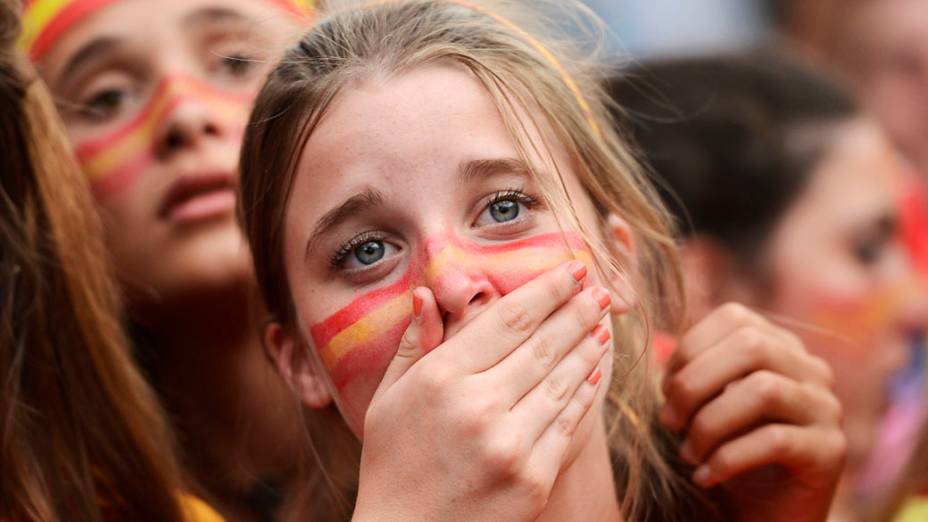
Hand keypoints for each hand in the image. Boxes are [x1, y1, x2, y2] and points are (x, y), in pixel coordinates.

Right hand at [352, 261, 611, 521]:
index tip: (574, 268)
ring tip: (602, 324)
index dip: (548, 289)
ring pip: (563, 380)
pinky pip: (568, 424)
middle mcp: (478, 405)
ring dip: (588, 347)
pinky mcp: (533, 478)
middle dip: (578, 310)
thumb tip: (427, 294)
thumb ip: (412, 344)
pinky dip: (584, 394)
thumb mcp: (387, 400)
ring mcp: (510, 444)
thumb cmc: (393, 464)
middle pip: (543, 344)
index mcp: (440, 379)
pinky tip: (593, 374)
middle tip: (601, 289)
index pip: (508, 319)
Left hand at [661, 303, 846, 521]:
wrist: (764, 516)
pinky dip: (728, 458)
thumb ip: (695, 372)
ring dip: (710, 423)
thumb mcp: (706, 405)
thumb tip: (658, 351)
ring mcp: (826, 409)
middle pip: (751, 345)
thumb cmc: (728, 454)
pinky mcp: (830, 451)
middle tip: (670, 422)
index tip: (665, 389)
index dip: (690, 348)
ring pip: (764, 390)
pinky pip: (775, 440)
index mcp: (780, 348)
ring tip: (687, 453)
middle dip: (696, 382)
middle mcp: (811, 370)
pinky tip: (705, 476)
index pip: (734, 318)